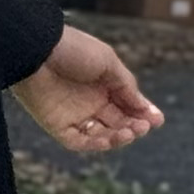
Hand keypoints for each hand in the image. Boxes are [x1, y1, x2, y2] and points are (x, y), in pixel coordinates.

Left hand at [15, 27, 162, 153]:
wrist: (36, 49)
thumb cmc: (72, 50)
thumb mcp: (108, 63)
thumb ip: (127, 86)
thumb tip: (145, 108)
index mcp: (102, 84)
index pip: (127, 105)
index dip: (143, 113)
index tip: (158, 119)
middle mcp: (88, 101)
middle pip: (117, 122)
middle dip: (134, 126)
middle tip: (145, 126)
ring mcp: (72, 114)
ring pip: (101, 135)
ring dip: (119, 137)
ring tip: (131, 131)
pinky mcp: (56, 124)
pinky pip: (79, 141)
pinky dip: (97, 144)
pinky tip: (112, 137)